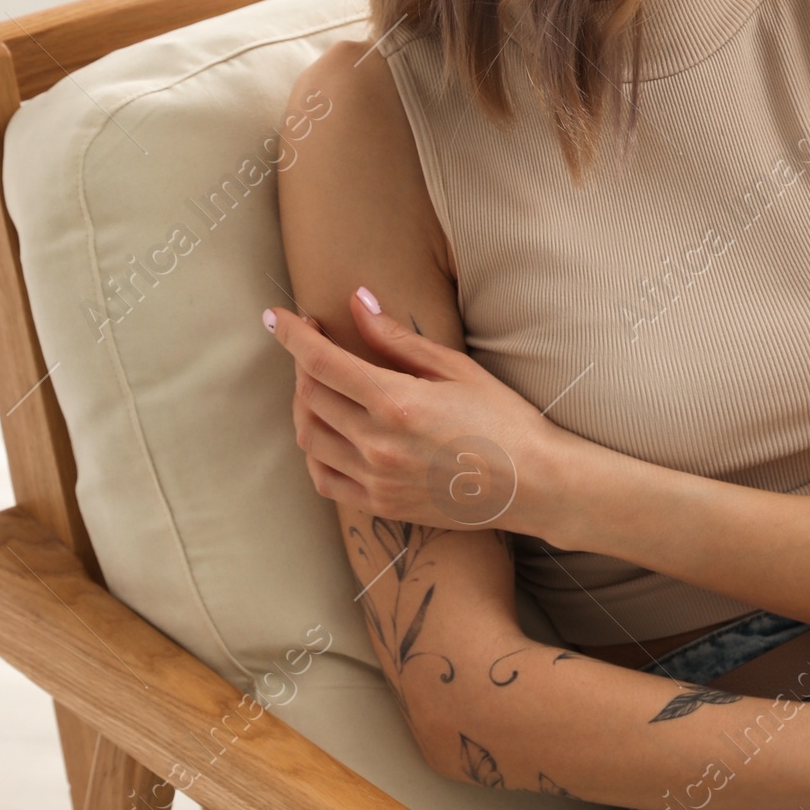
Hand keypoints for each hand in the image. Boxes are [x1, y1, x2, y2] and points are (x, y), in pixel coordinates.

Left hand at [265, 289, 560, 530]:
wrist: (534, 485)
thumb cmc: (504, 421)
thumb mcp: (456, 369)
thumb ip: (398, 340)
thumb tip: (357, 304)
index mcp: (396, 402)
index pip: (320, 362)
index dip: (291, 335)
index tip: (276, 316)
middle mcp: (377, 444)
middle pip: (309, 396)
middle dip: (302, 363)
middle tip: (316, 344)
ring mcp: (376, 479)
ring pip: (310, 436)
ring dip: (304, 405)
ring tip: (321, 386)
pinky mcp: (381, 505)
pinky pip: (324, 478)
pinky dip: (315, 451)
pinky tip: (328, 432)